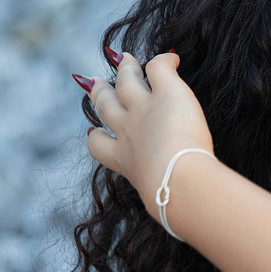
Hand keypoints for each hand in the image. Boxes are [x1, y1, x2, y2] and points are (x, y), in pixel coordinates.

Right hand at [81, 52, 213, 216]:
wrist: (176, 182)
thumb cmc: (170, 198)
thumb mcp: (157, 201)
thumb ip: (158, 198)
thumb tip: (174, 213)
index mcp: (122, 159)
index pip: (97, 145)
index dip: (94, 135)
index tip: (93, 131)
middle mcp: (127, 130)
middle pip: (104, 104)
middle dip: (98, 92)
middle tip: (94, 81)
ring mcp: (144, 108)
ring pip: (127, 79)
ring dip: (126, 67)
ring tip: (125, 58)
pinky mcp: (167, 93)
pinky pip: (158, 67)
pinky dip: (164, 60)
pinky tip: (173, 58)